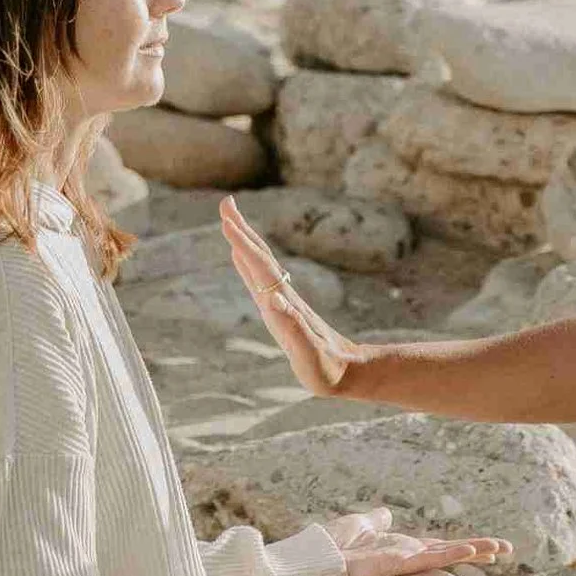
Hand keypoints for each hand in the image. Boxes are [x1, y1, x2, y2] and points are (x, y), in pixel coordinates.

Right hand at [222, 198, 356, 393]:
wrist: (350, 372)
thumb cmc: (328, 370)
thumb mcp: (310, 354)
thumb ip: (295, 328)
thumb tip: (276, 300)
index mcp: (284, 304)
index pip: (261, 267)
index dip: (243, 245)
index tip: (226, 222)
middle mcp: (282, 296)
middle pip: (260, 256)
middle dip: (241, 230)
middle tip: (225, 203)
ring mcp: (282, 300)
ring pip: (260, 263)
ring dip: (243, 241)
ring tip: (229, 222)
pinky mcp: (281, 309)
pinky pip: (259, 278)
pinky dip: (246, 262)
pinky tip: (240, 256)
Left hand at [324, 507, 514, 575]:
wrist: (311, 563)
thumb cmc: (328, 548)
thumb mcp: (357, 526)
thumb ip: (374, 522)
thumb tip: (385, 514)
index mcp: (400, 549)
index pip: (438, 547)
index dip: (462, 546)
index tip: (486, 546)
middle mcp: (406, 557)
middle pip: (449, 552)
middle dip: (478, 551)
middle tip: (507, 549)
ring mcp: (403, 562)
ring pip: (445, 556)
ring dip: (473, 551)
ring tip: (500, 548)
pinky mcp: (396, 564)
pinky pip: (428, 559)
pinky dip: (450, 555)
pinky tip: (469, 551)